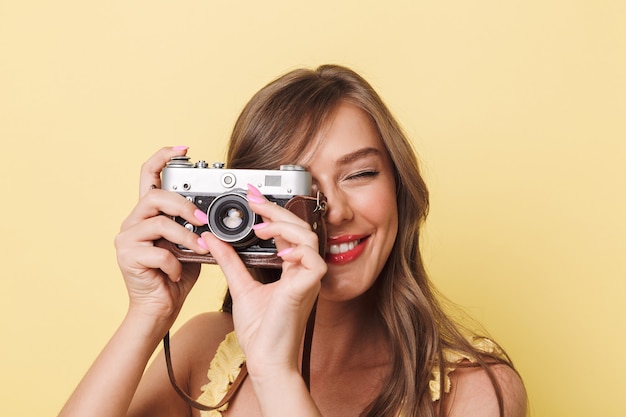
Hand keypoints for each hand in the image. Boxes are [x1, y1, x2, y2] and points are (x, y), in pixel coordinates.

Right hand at [114, 146, 209, 323]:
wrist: (158, 309)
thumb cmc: (175, 276)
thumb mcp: (190, 245)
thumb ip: (195, 228)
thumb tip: (216, 215)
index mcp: (148, 214)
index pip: (148, 175)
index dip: (163, 157)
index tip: (183, 148)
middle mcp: (133, 222)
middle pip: (155, 196)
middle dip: (183, 205)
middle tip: (202, 220)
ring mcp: (127, 239)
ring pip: (158, 222)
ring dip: (186, 237)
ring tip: (200, 250)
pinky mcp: (127, 257)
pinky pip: (158, 252)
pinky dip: (175, 263)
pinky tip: (178, 273)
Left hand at [201, 184, 326, 377]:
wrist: (265, 359)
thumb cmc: (260, 331)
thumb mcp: (240, 286)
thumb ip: (230, 260)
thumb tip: (213, 239)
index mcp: (291, 269)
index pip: (287, 231)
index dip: (272, 211)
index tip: (252, 197)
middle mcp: (302, 271)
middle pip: (300, 228)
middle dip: (276, 210)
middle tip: (253, 199)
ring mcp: (309, 279)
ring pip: (310, 238)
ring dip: (285, 226)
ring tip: (261, 226)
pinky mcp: (309, 289)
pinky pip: (314, 260)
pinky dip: (298, 250)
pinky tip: (279, 250)